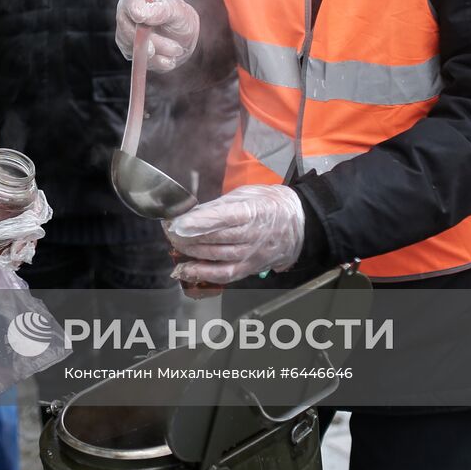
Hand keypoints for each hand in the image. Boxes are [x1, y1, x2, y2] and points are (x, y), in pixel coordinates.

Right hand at [114, 0, 199, 71]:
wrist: (183, 36)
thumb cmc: (180, 17)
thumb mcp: (178, 12)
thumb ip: (161, 11)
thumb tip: (141, 14)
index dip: (134, 8)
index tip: (142, 18)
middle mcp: (126, 10)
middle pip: (129, 28)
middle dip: (153, 41)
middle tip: (176, 48)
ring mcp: (124, 30)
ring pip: (133, 46)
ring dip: (158, 54)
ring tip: (176, 50)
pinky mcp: (127, 49)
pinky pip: (138, 60)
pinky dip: (156, 62)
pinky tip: (168, 58)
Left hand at [164, 184, 304, 284]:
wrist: (300, 224)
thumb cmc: (269, 203)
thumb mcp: (245, 194)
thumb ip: (218, 206)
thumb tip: (190, 214)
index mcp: (252, 211)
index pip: (221, 218)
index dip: (196, 222)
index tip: (176, 223)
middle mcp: (253, 235)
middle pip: (216, 238)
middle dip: (188, 236)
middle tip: (170, 232)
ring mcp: (252, 254)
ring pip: (217, 256)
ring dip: (192, 252)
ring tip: (175, 245)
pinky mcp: (250, 268)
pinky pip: (225, 274)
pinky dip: (203, 273)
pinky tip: (186, 269)